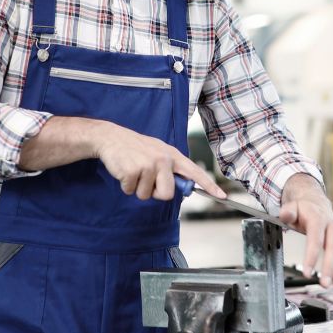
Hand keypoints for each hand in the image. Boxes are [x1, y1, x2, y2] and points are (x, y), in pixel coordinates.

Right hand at [95, 123, 224, 201]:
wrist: (111, 137)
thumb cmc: (135, 148)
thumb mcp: (157, 153)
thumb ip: (171, 169)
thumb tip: (184, 187)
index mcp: (172, 155)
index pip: (195, 171)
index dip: (209, 185)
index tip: (221, 195)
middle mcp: (164, 159)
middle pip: (167, 194)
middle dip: (153, 192)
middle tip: (144, 179)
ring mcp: (149, 164)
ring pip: (146, 195)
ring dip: (137, 188)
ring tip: (133, 171)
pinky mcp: (134, 170)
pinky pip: (131, 191)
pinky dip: (126, 186)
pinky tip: (124, 171)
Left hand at [279, 174, 332, 289]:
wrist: (316, 203)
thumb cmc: (303, 209)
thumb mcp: (292, 207)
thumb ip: (288, 212)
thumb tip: (285, 215)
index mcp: (319, 219)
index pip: (316, 240)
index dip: (312, 257)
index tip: (307, 273)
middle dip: (330, 268)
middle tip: (324, 284)